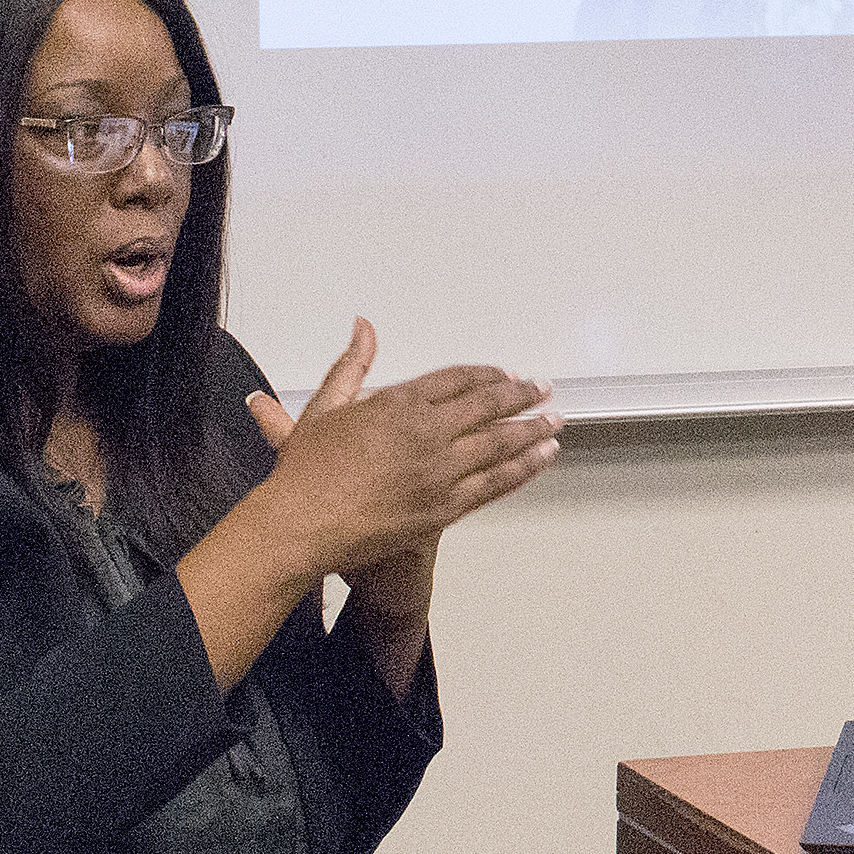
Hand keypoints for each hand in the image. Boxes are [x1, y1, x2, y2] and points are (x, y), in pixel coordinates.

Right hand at [243, 317, 560, 586]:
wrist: (299, 526)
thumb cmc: (305, 473)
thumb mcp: (324, 407)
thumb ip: (351, 365)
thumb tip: (363, 327)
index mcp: (399, 404)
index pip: (457, 379)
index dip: (486, 375)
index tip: (505, 374)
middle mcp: (427, 434)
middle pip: (487, 407)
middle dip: (521, 395)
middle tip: (542, 389)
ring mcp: (440, 472)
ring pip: (500, 445)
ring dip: (532, 430)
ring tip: (554, 421)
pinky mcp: (444, 509)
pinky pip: (494, 484)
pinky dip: (523, 469)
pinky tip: (541, 459)